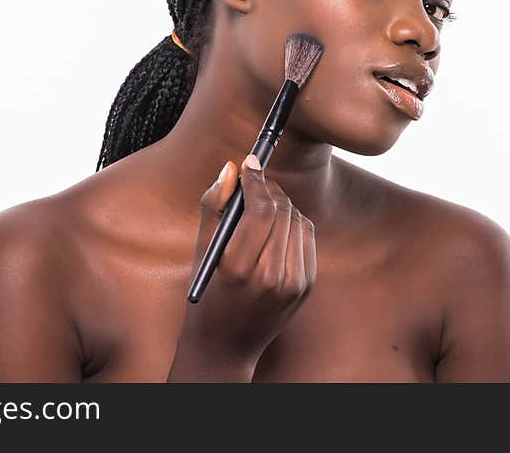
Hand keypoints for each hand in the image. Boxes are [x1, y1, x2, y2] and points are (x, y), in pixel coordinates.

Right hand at [178, 154, 316, 362]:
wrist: (227, 345)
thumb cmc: (207, 294)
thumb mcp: (203, 251)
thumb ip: (214, 206)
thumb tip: (231, 169)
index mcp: (240, 269)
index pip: (261, 209)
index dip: (256, 180)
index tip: (249, 164)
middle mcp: (272, 277)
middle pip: (282, 211)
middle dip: (269, 189)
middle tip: (255, 180)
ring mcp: (294, 284)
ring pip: (298, 220)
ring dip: (282, 205)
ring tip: (263, 205)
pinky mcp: (307, 286)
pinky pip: (307, 237)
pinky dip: (293, 223)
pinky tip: (276, 226)